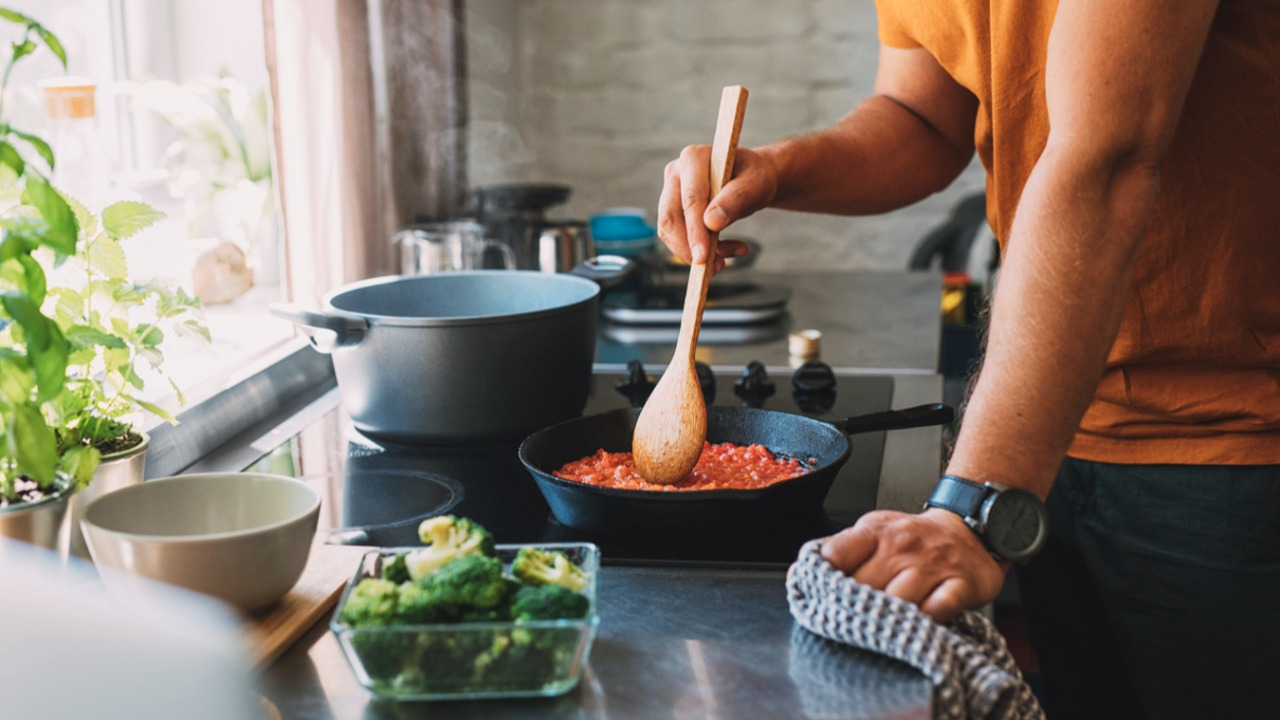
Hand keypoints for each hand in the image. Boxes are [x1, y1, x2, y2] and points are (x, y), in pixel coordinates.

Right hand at [656, 144, 778, 271]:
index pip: (691, 199)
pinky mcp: (673, 210)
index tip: (703, 257)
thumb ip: (736, 199)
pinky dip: (697, 251)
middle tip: (714, 267)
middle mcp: (676, 173)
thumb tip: (711, 223)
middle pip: (671, 217)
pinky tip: (723, 253)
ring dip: (693, 252)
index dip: (696, 230)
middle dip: (690, 247)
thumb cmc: (755, 178)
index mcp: (694, 158)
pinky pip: (677, 237)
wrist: (752, 181)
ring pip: (669, 231)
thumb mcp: (756, 185)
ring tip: (723, 261)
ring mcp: (671, 192)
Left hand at [819, 508, 1006, 622]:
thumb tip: (797, 574)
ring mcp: (932, 565)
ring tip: (878, 633)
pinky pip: (939, 608)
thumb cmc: (913, 538)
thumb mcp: (873, 533)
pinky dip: (926, 621)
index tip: (819, 597)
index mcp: (874, 532)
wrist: (971, 529)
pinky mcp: (960, 584)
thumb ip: (838, 551)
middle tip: (847, 625)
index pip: (835, 554)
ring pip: (899, 600)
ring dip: (886, 620)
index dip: (823, 580)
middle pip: (864, 585)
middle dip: (852, 608)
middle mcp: (902, 546)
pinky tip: (917, 625)